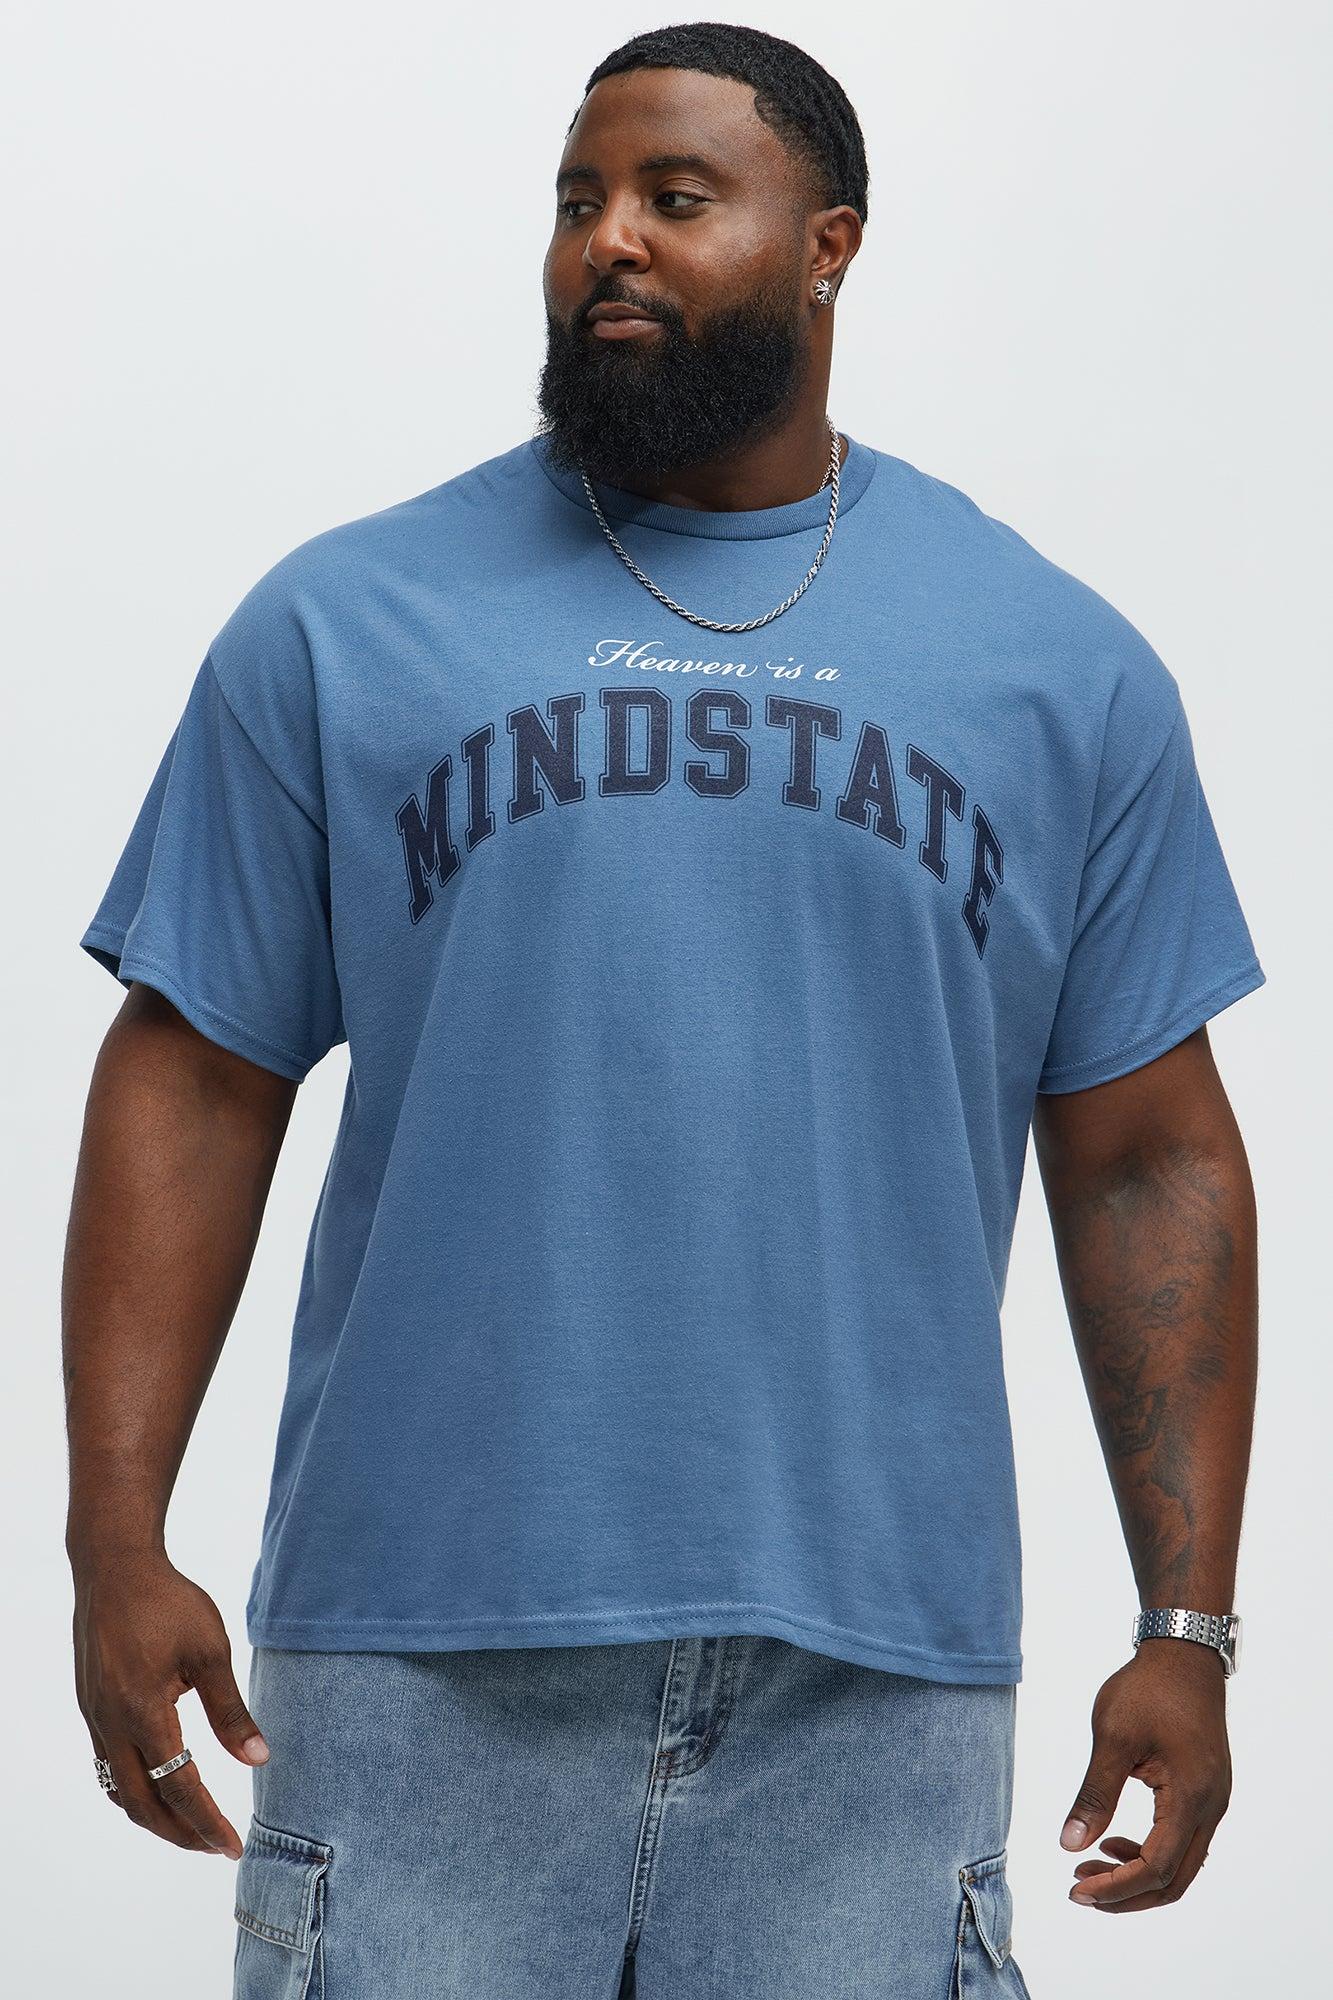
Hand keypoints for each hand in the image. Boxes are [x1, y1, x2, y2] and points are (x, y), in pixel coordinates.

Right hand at [71, 1547, 268, 1856]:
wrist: (113, 1568)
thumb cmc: (167, 1602)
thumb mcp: (211, 1651)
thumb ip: (231, 1710)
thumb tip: (258, 1758)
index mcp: (143, 1713)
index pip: (178, 1787)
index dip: (206, 1822)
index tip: (231, 1845)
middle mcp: (111, 1724)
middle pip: (142, 1804)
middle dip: (179, 1832)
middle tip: (214, 1846)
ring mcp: (95, 1717)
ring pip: (119, 1789)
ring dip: (154, 1815)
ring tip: (191, 1825)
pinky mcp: (91, 1706)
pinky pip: (108, 1765)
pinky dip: (134, 1788)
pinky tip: (158, 1784)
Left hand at [1059, 1641, 1231, 1910]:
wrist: (1183, 1653)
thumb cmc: (1148, 1689)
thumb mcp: (1114, 1738)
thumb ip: (1094, 1795)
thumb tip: (1069, 1845)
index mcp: (1191, 1798)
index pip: (1157, 1868)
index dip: (1117, 1887)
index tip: (1077, 1889)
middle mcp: (1211, 1807)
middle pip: (1175, 1880)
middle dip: (1127, 1894)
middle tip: (1080, 1890)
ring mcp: (1213, 1801)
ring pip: (1182, 1864)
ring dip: (1138, 1876)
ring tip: (1092, 1868)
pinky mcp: (1206, 1791)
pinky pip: (1184, 1841)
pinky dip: (1151, 1853)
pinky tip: (1115, 1842)